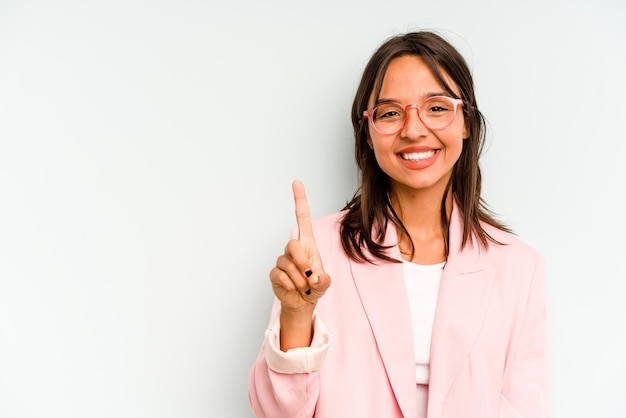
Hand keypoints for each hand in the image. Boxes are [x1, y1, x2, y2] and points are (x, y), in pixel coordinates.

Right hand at [269, 180, 330, 313]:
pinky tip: (293, 288)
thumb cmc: (315, 286)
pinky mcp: (274, 273)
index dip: (299, 200)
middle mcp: (293, 249)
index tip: (296, 182)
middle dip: (302, 262)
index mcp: (307, 244)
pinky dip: (291, 285)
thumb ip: (322, 280)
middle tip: (309, 277)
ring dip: (299, 280)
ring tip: (304, 287)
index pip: (301, 217)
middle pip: (292, 245)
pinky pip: (280, 276)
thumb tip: (312, 278)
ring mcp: (282, 260)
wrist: (303, 302)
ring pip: (288, 265)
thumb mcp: (324, 283)